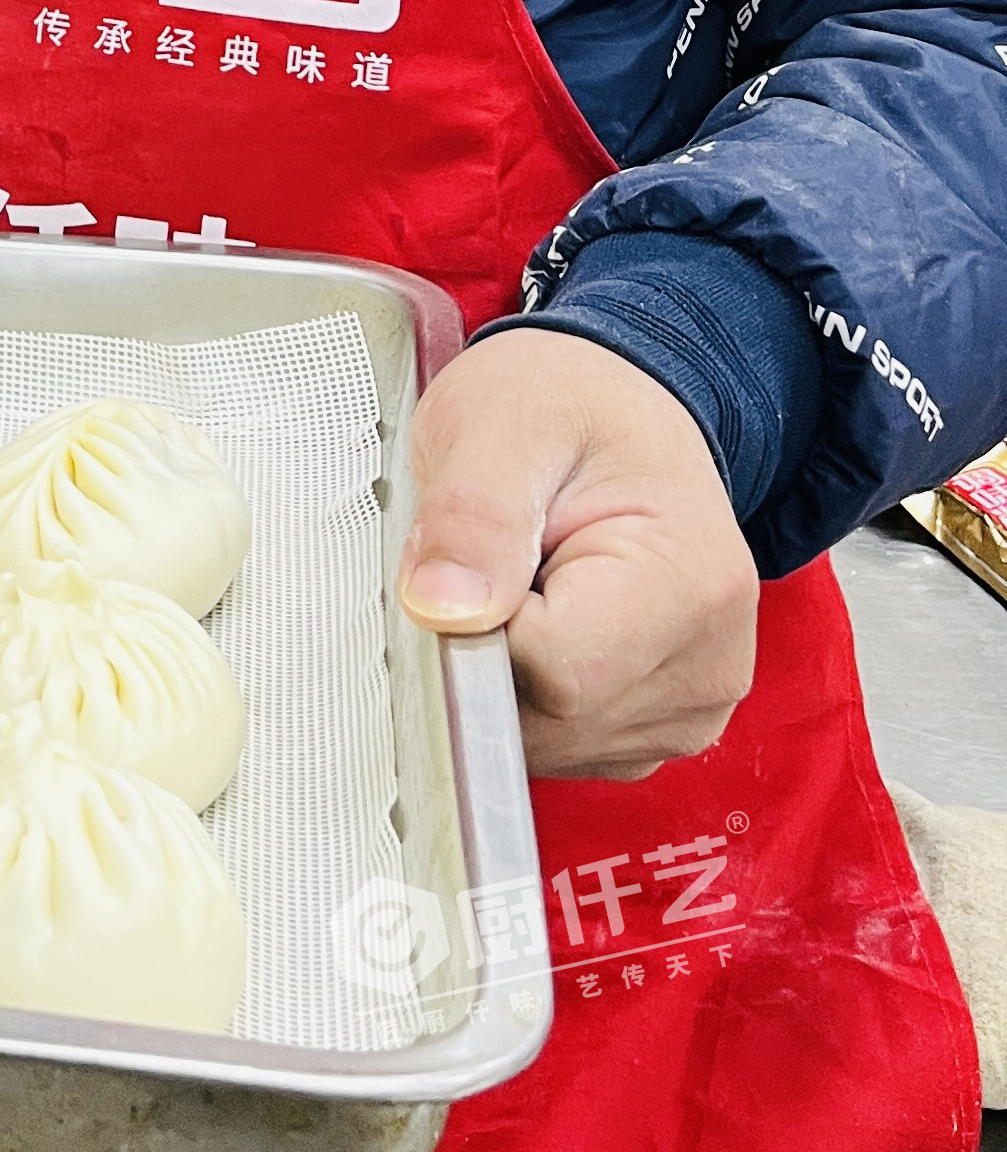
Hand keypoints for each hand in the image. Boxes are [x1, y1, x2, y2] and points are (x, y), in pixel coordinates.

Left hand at [397, 329, 759, 780]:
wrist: (614, 407)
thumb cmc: (563, 405)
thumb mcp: (499, 425)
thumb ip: (470, 516)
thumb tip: (441, 612)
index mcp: (690, 585)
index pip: (550, 671)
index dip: (481, 626)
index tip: (477, 559)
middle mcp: (709, 665)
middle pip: (547, 722)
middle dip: (487, 655)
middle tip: (494, 562)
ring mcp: (690, 708)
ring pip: (547, 745)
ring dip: (505, 675)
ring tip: (522, 581)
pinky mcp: (657, 727)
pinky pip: (560, 746)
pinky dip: (527, 695)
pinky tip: (539, 620)